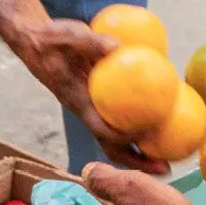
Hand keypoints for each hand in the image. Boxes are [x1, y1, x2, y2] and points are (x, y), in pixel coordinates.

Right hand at [19, 19, 169, 174]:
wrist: (35, 44)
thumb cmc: (51, 40)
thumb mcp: (68, 35)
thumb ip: (90, 41)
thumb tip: (117, 46)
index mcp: (79, 102)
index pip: (101, 130)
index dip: (123, 139)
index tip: (147, 138)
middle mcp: (86, 111)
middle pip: (111, 147)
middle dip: (137, 163)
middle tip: (166, 169)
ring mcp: (92, 109)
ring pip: (116, 138)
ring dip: (141, 151)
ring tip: (170, 156)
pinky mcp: (97, 101)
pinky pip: (119, 119)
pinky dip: (138, 123)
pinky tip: (161, 116)